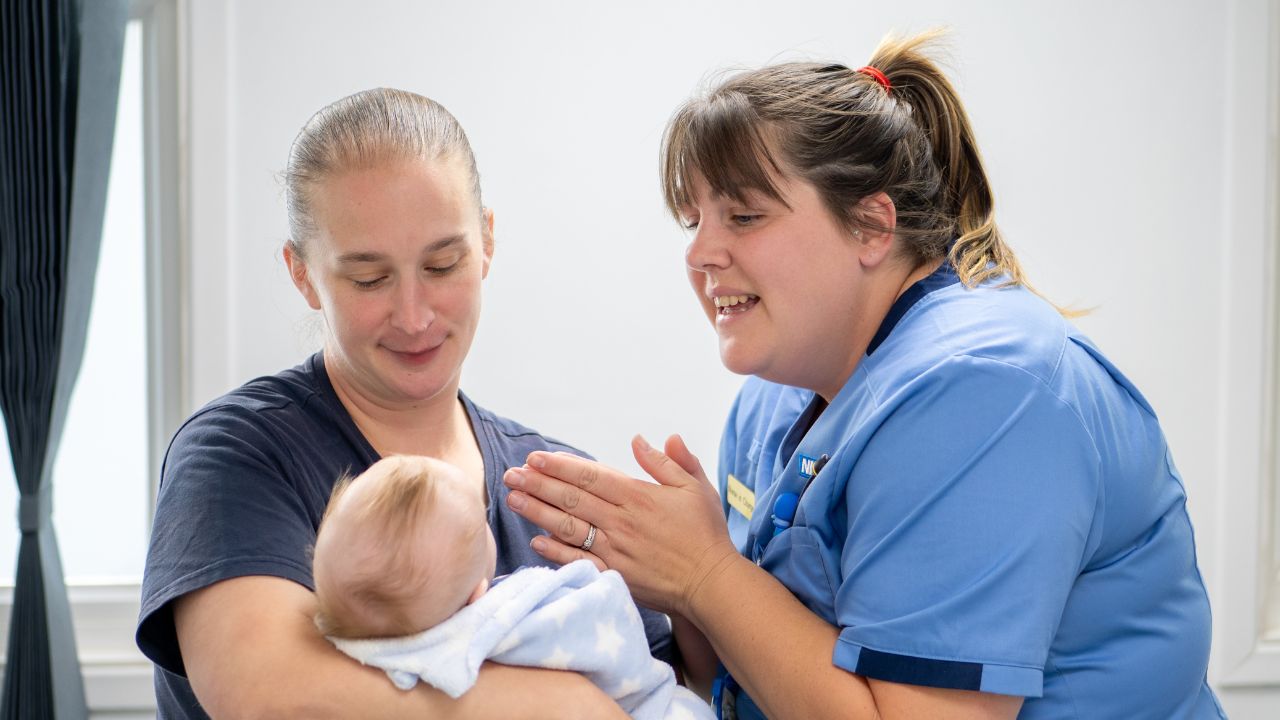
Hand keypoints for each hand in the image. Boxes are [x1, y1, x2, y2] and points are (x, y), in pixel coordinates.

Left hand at [503, 434, 737, 616]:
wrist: (712, 583)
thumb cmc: (706, 533)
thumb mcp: (694, 487)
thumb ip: (668, 461)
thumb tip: (640, 439)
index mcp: (639, 496)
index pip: (590, 476)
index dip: (560, 466)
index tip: (535, 457)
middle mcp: (622, 522)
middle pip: (571, 499)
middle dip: (538, 484)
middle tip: (511, 474)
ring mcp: (615, 550)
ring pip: (568, 527)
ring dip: (538, 512)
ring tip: (513, 499)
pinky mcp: (614, 575)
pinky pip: (578, 561)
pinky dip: (555, 551)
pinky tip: (535, 540)